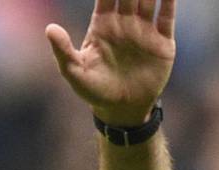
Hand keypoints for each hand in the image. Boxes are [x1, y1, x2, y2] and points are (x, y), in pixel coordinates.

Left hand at [46, 0, 175, 126]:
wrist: (122, 111)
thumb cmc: (94, 91)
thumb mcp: (74, 72)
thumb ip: (63, 50)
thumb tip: (49, 28)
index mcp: (103, 24)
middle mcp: (125, 22)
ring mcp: (144, 31)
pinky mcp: (162, 43)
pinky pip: (167, 17)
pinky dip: (170, 1)